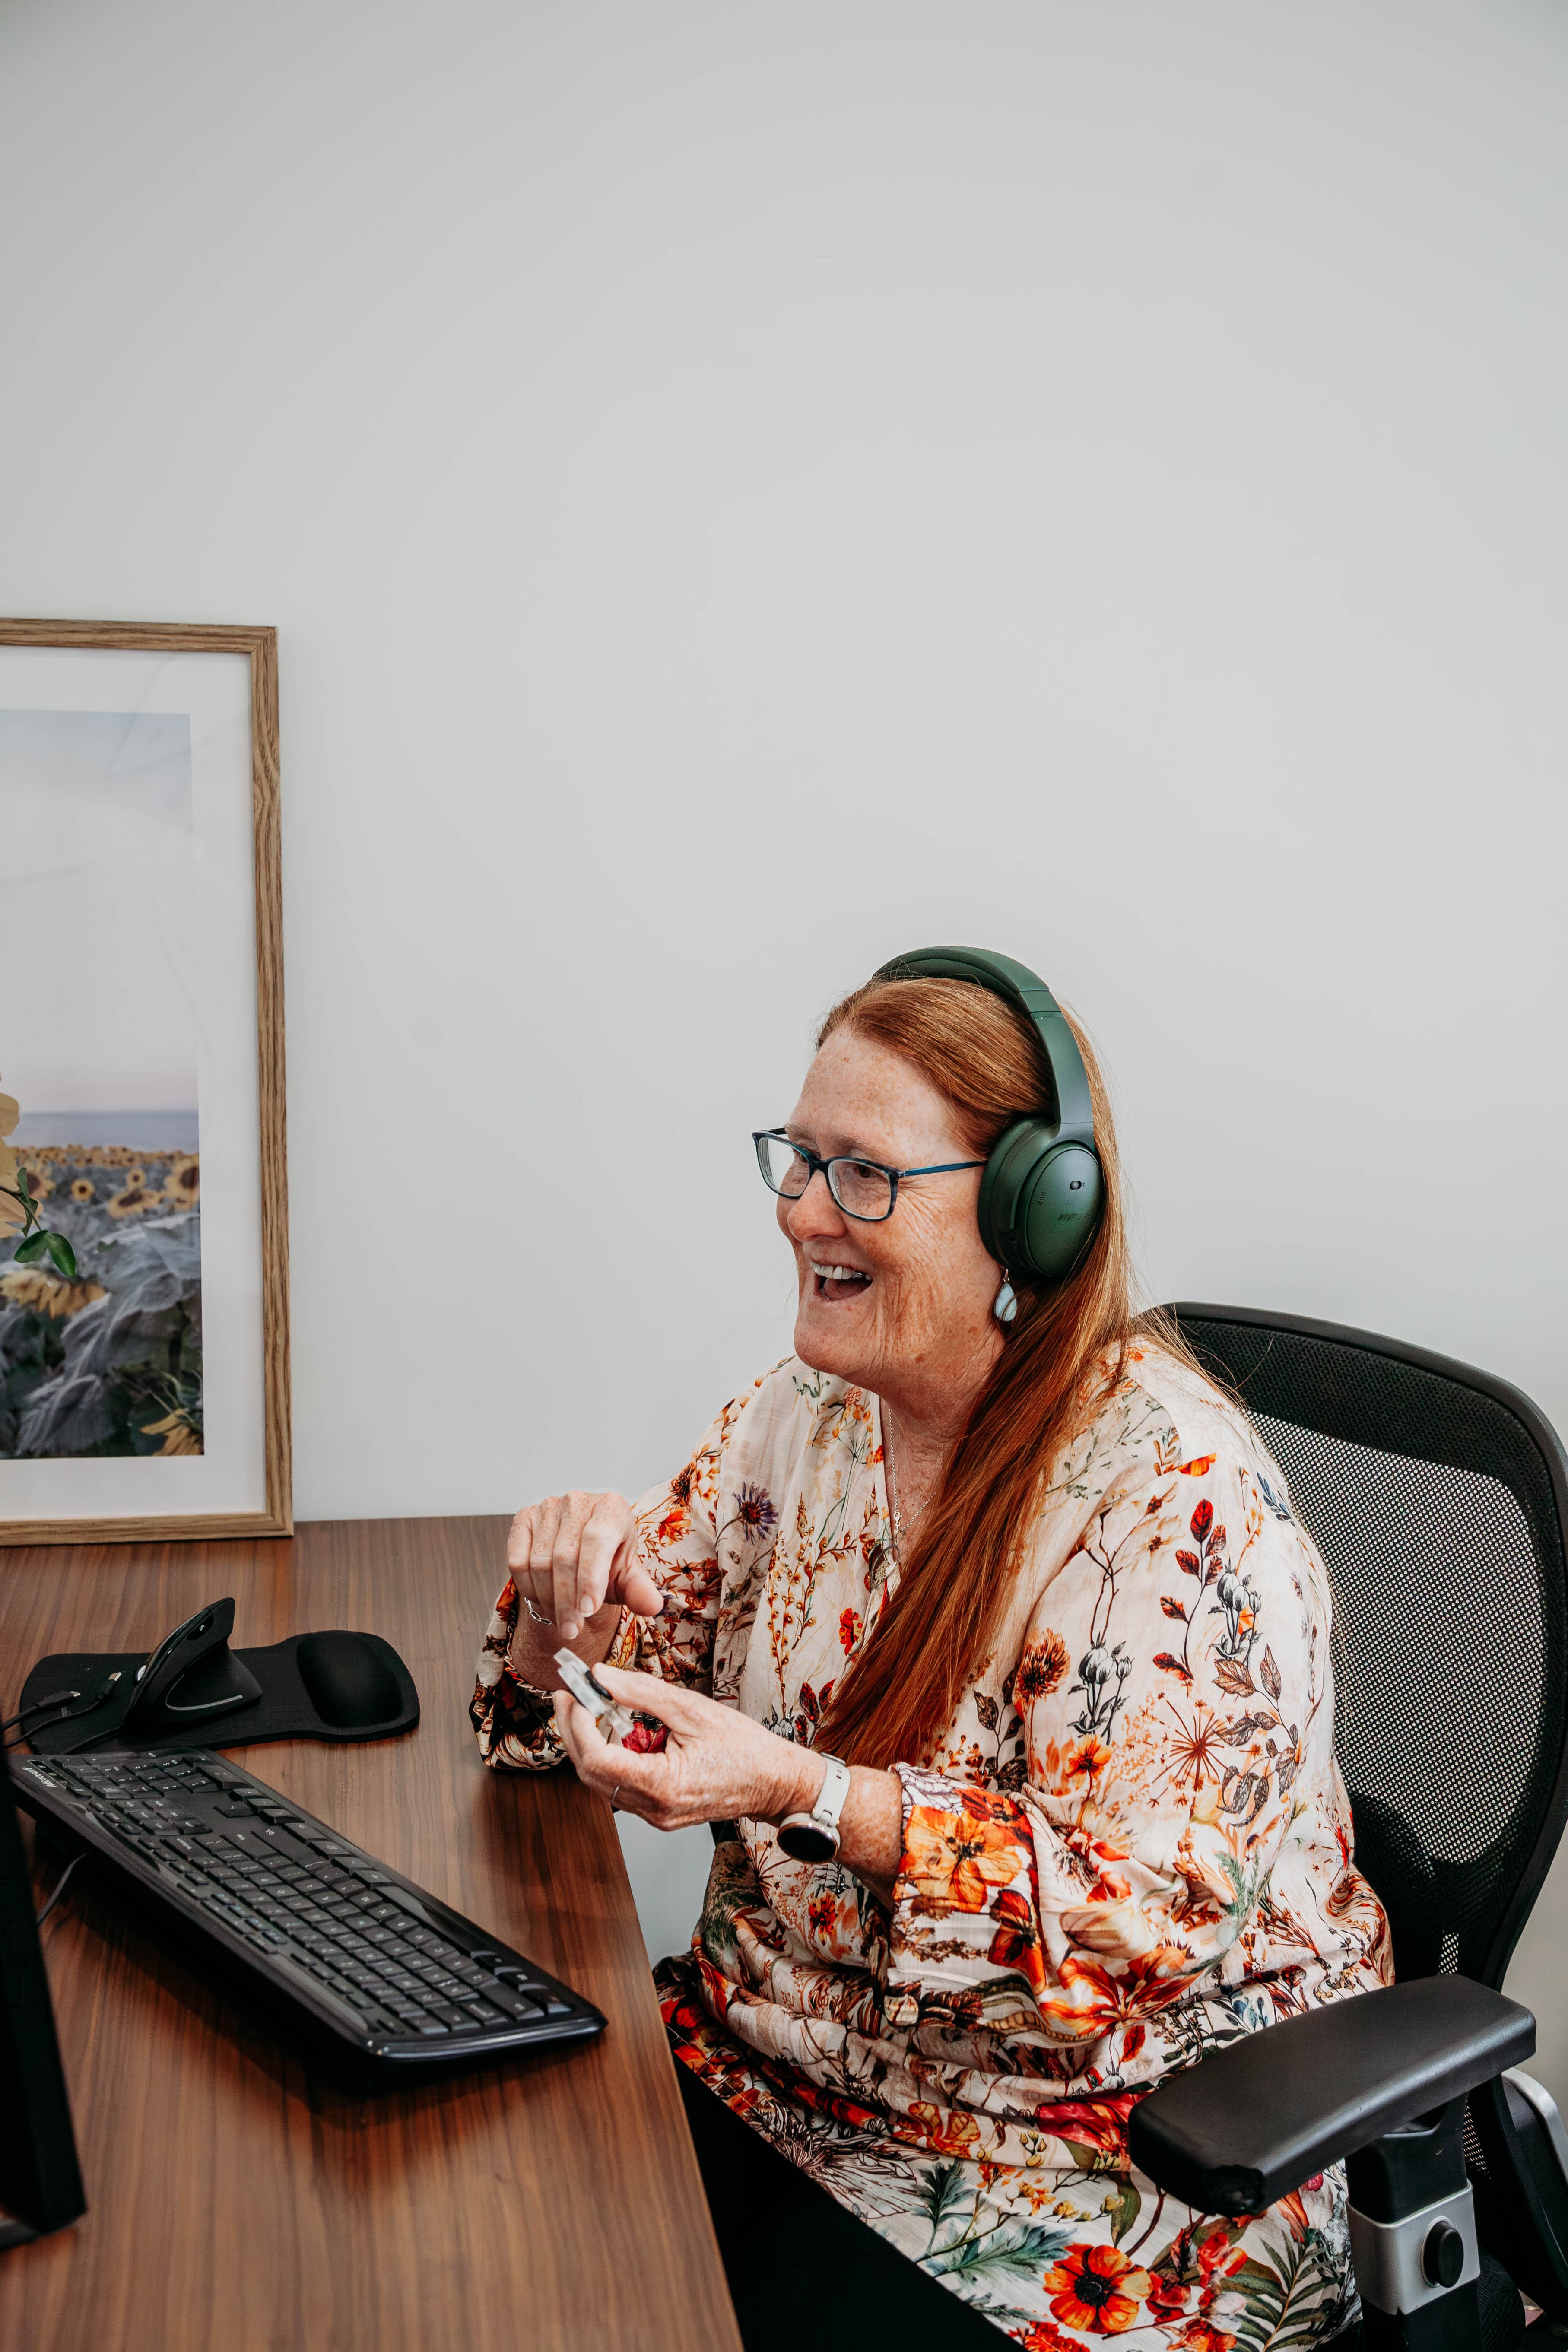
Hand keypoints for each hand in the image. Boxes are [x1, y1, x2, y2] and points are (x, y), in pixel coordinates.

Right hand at [506, 1491, 664, 1643]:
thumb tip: (653, 1605)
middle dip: (567, 1602)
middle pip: (565, 1557)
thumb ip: (639, 1590)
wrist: (583, 1551)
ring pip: (540, 1562)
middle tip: (572, 1630)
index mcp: (611, 1507)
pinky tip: (543, 1601)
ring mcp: (547, 1507)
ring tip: (561, 1619)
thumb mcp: (627, 1576)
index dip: (591, 1577)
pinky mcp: (523, 1518)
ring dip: (548, 1600)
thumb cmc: (608, 1562)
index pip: (598, 1539)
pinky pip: (517, 1561)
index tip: (587, 1610)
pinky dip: (528, 1589)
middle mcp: (578, 1501)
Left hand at [554, 1665, 820, 1831]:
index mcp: (662, 1786)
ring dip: (592, 1744)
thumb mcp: (692, 1709)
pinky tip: (619, 1730)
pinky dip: (614, 1756)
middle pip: (592, 1774)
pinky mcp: (660, 1811)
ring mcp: (655, 1815)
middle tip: (569, 1697)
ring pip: (604, 1782)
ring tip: (594, 1708)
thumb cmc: (744, 1748)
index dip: (578, 1726)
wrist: (775, 1781)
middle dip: (575, 1733)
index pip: (598, 1760)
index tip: (574, 1694)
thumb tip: (602, 1677)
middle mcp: (653, 1809)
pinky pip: (623, 1786)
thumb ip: (641, 1692)